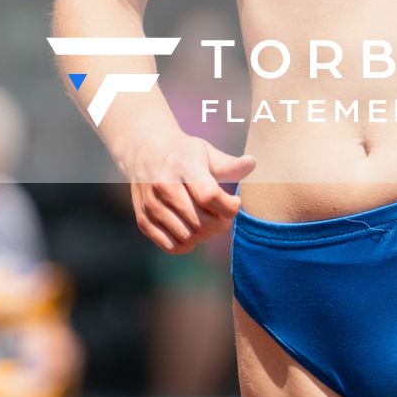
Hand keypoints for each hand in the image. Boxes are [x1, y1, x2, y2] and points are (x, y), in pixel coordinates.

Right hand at [117, 131, 254, 253]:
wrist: (144, 151)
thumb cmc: (183, 154)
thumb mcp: (206, 152)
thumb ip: (229, 164)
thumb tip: (253, 163)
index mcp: (183, 165)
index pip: (210, 196)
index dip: (230, 207)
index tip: (235, 202)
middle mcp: (163, 185)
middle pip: (201, 221)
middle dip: (221, 224)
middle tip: (223, 215)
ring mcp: (151, 204)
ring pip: (188, 236)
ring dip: (205, 235)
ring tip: (208, 221)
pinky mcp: (143, 219)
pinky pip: (170, 245)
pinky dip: (186, 244)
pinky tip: (192, 230)